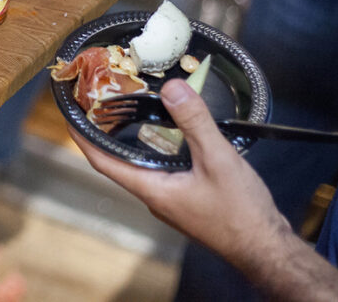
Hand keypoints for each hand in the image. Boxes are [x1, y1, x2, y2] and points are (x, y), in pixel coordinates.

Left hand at [70, 79, 292, 268]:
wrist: (268, 249)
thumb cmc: (241, 214)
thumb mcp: (218, 160)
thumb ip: (195, 122)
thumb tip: (172, 88)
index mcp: (151, 189)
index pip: (102, 162)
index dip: (82, 138)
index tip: (68, 116)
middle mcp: (155, 196)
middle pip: (118, 161)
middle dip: (104, 133)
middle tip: (98, 104)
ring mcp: (171, 200)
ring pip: (142, 165)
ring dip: (131, 140)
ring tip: (128, 111)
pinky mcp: (187, 199)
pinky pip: (162, 169)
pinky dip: (157, 148)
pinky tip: (171, 134)